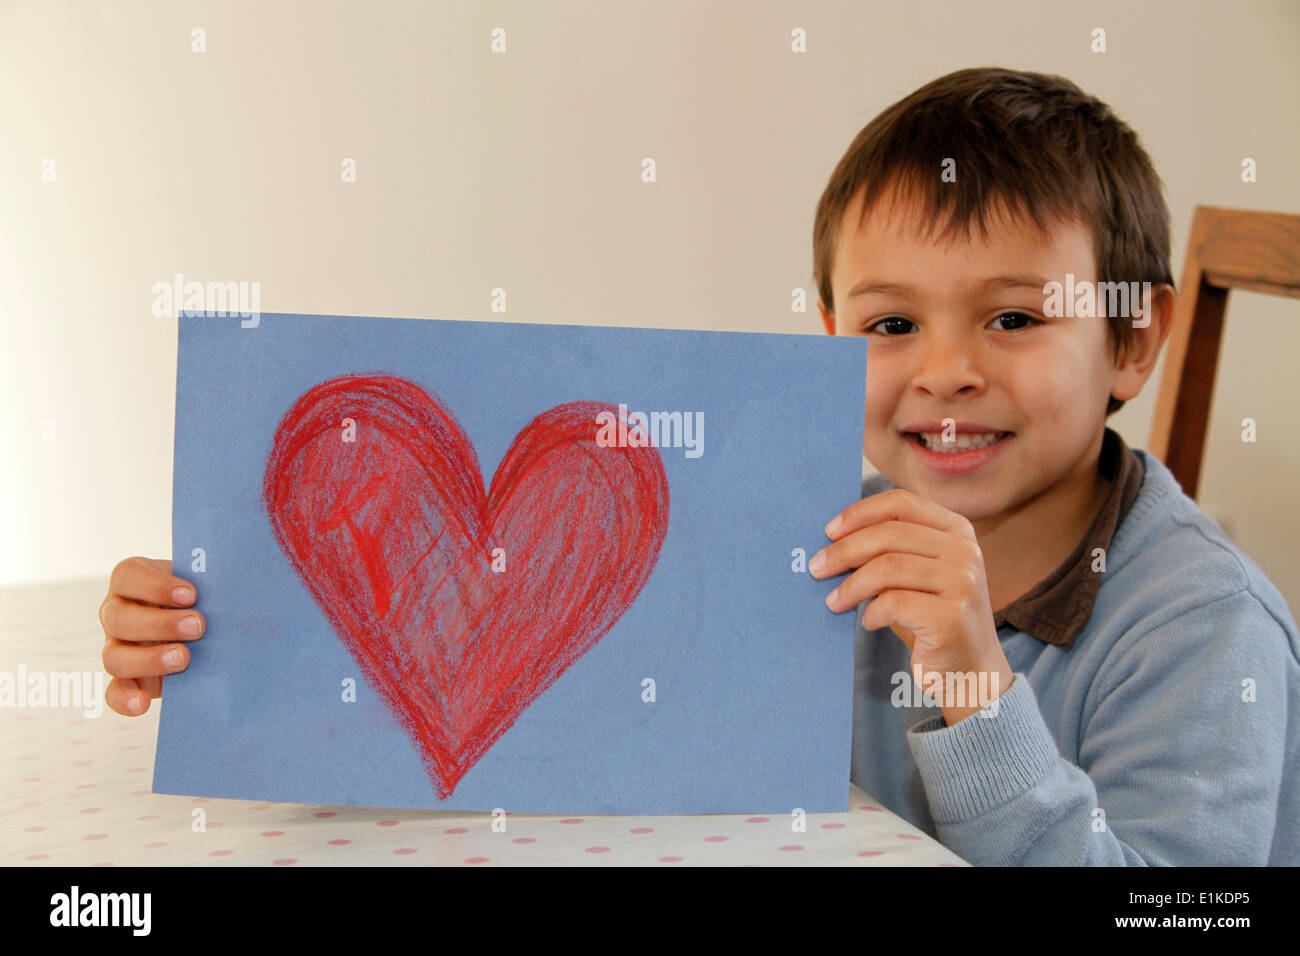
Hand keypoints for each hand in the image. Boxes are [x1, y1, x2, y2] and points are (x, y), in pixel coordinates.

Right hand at [98, 557, 204, 715]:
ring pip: (114, 657)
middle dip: (160, 624)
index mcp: (131, 580)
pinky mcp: (126, 678)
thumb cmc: (202, 595)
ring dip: (150, 660)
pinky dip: (125, 699)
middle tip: (198, 626)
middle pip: (119, 619)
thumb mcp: (203, 583)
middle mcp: (116, 612)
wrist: (203, 625)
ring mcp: (116, 646)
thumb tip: (238, 590)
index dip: (156, 586)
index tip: (191, 594)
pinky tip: (143, 704)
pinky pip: (113, 692)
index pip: (129, 576)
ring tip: (185, 658)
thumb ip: (210, 584)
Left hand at [810, 488, 1013, 725]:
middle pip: (889, 534)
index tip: (829, 531)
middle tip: (817, 567)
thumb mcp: (917, 577)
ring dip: (851, 586)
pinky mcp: (951, 616)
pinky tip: (869, 622)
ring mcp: (962, 582)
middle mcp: (965, 551)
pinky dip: (871, 612)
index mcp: (957, 531)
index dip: (860, 513)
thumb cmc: (932, 622)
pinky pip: (893, 603)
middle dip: (844, 551)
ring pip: (887, 568)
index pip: (901, 504)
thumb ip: (892, 551)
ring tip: (833, 601)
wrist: (971, 673)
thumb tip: (834, 538)